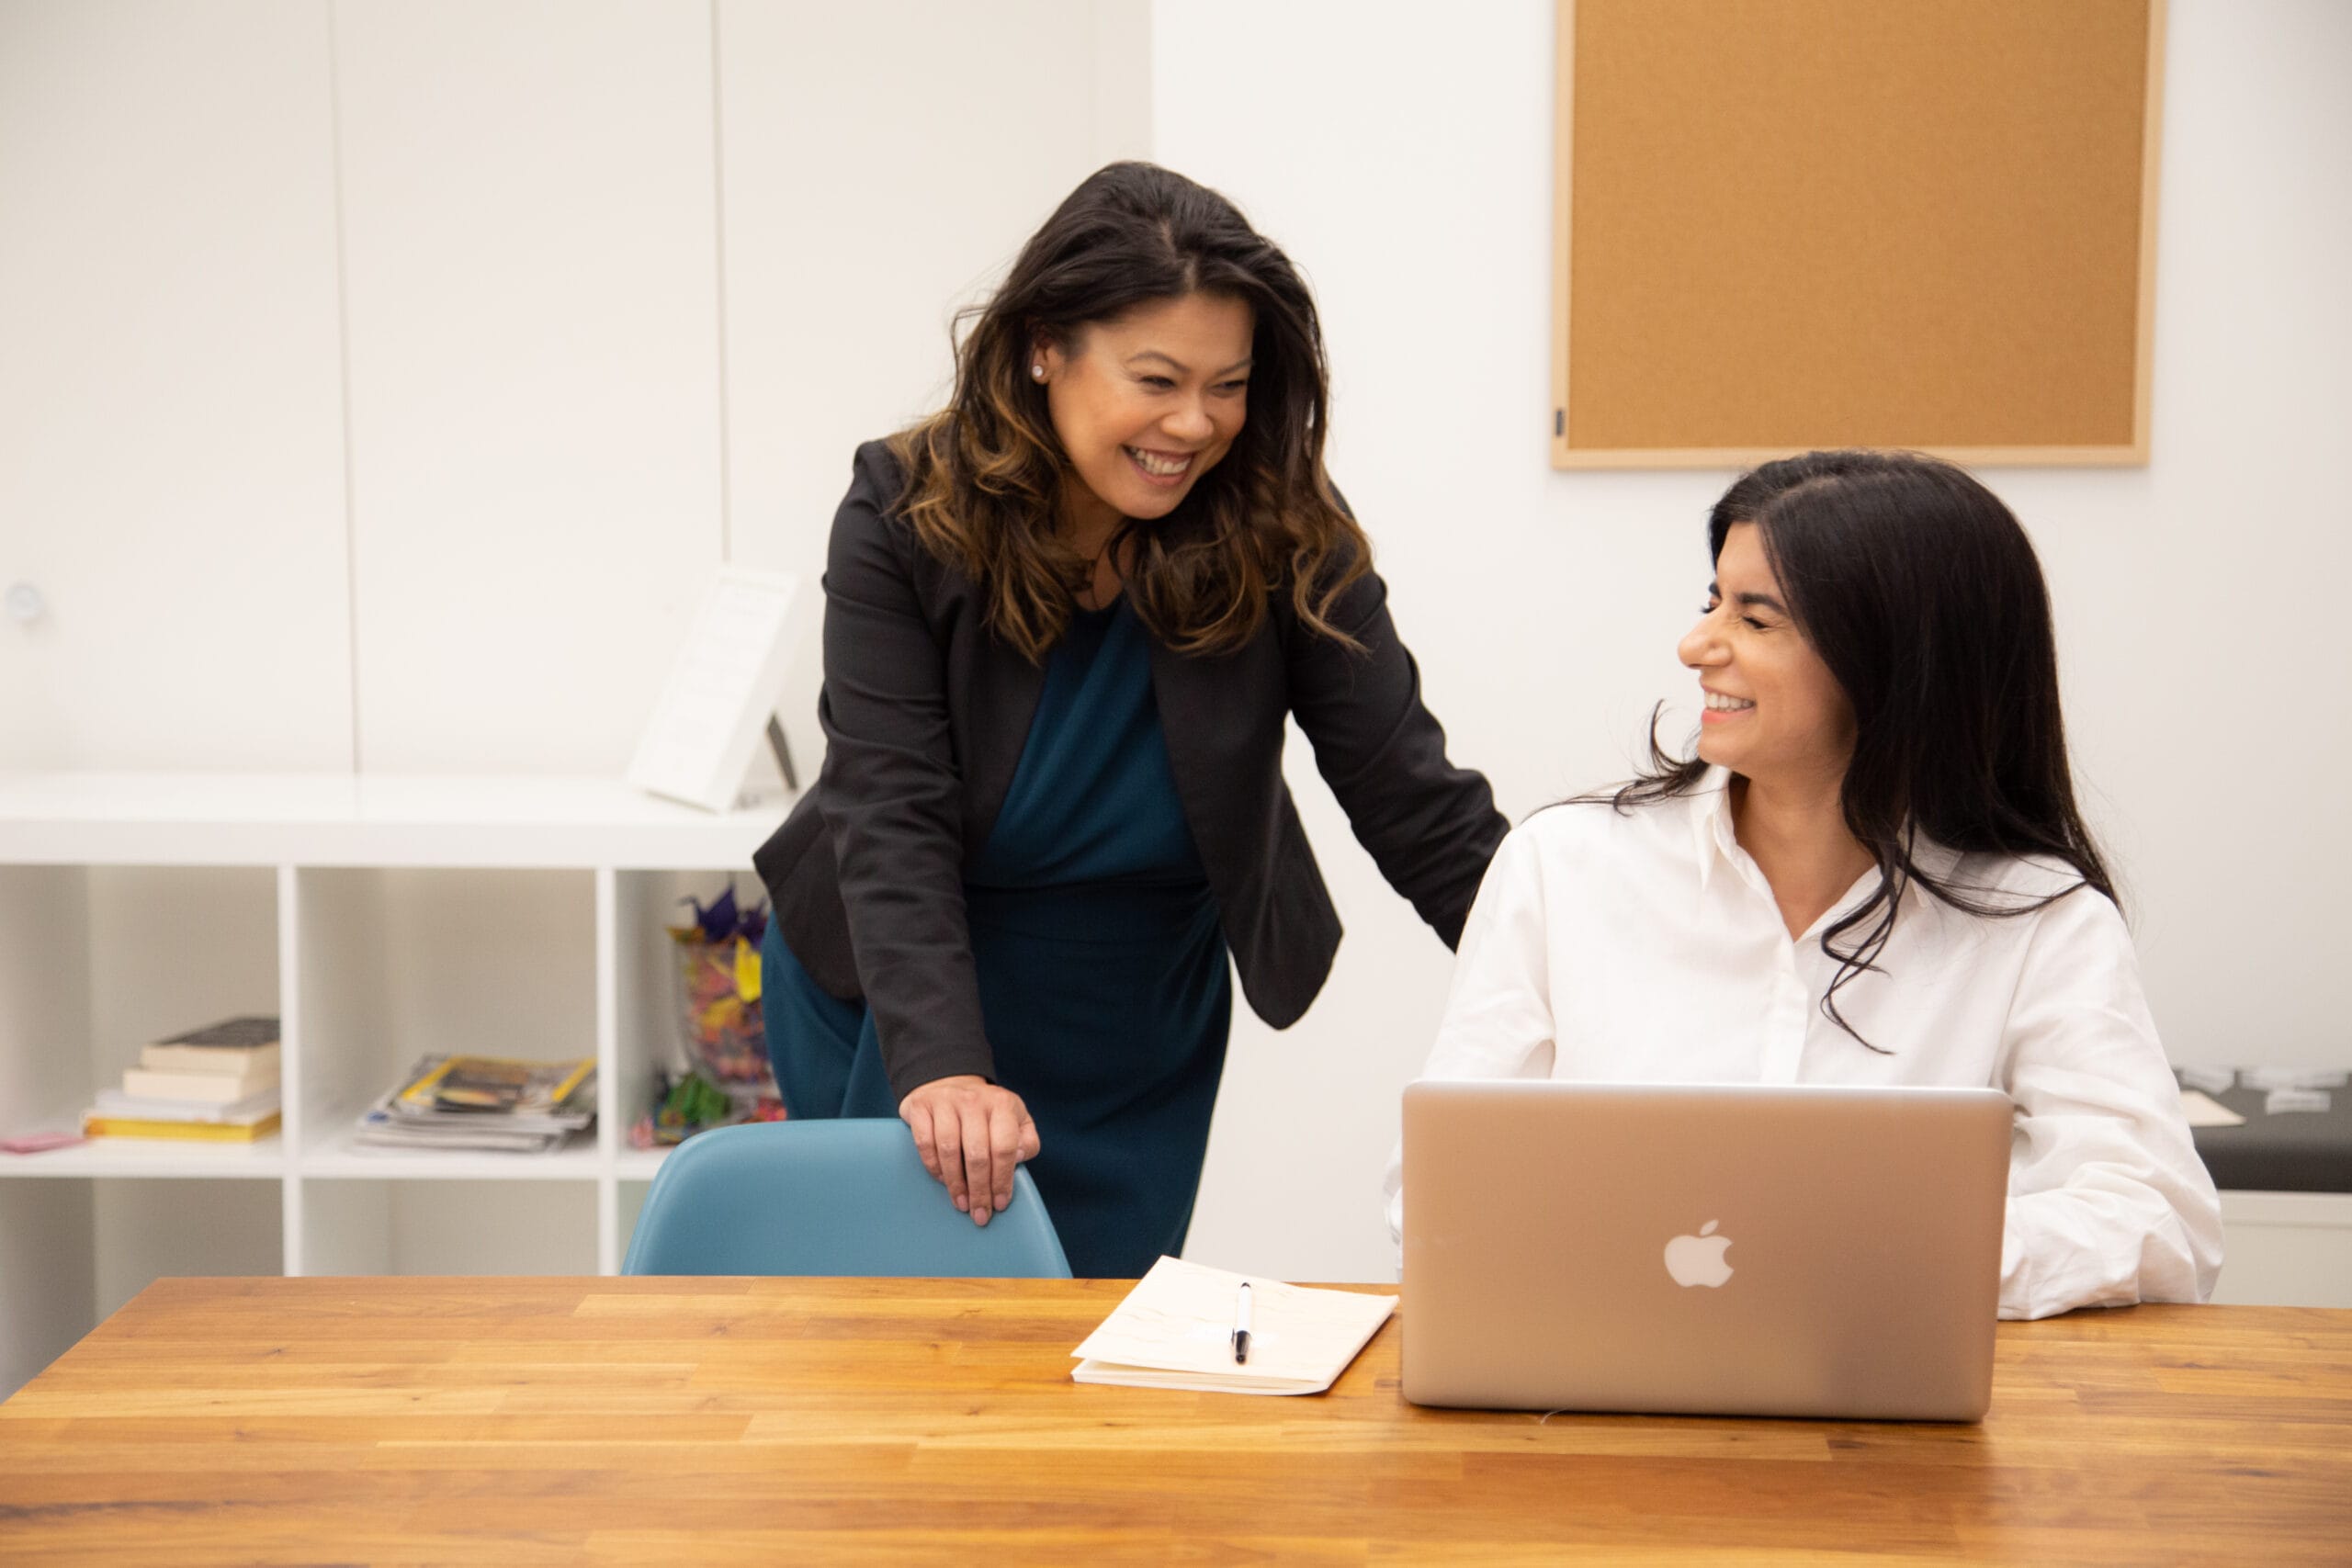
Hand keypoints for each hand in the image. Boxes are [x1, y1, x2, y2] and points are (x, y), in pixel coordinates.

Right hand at [898, 1075, 1040, 1226]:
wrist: (949, 1084)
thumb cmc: (987, 1113)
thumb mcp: (1017, 1120)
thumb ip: (1026, 1142)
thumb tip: (1016, 1158)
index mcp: (1002, 1104)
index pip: (1004, 1147)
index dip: (1002, 1180)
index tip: (1000, 1203)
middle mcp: (974, 1100)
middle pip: (977, 1154)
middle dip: (979, 1190)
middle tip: (980, 1214)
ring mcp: (945, 1101)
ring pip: (949, 1150)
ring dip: (955, 1184)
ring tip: (962, 1203)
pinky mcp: (920, 1107)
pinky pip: (925, 1144)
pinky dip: (933, 1167)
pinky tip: (942, 1181)